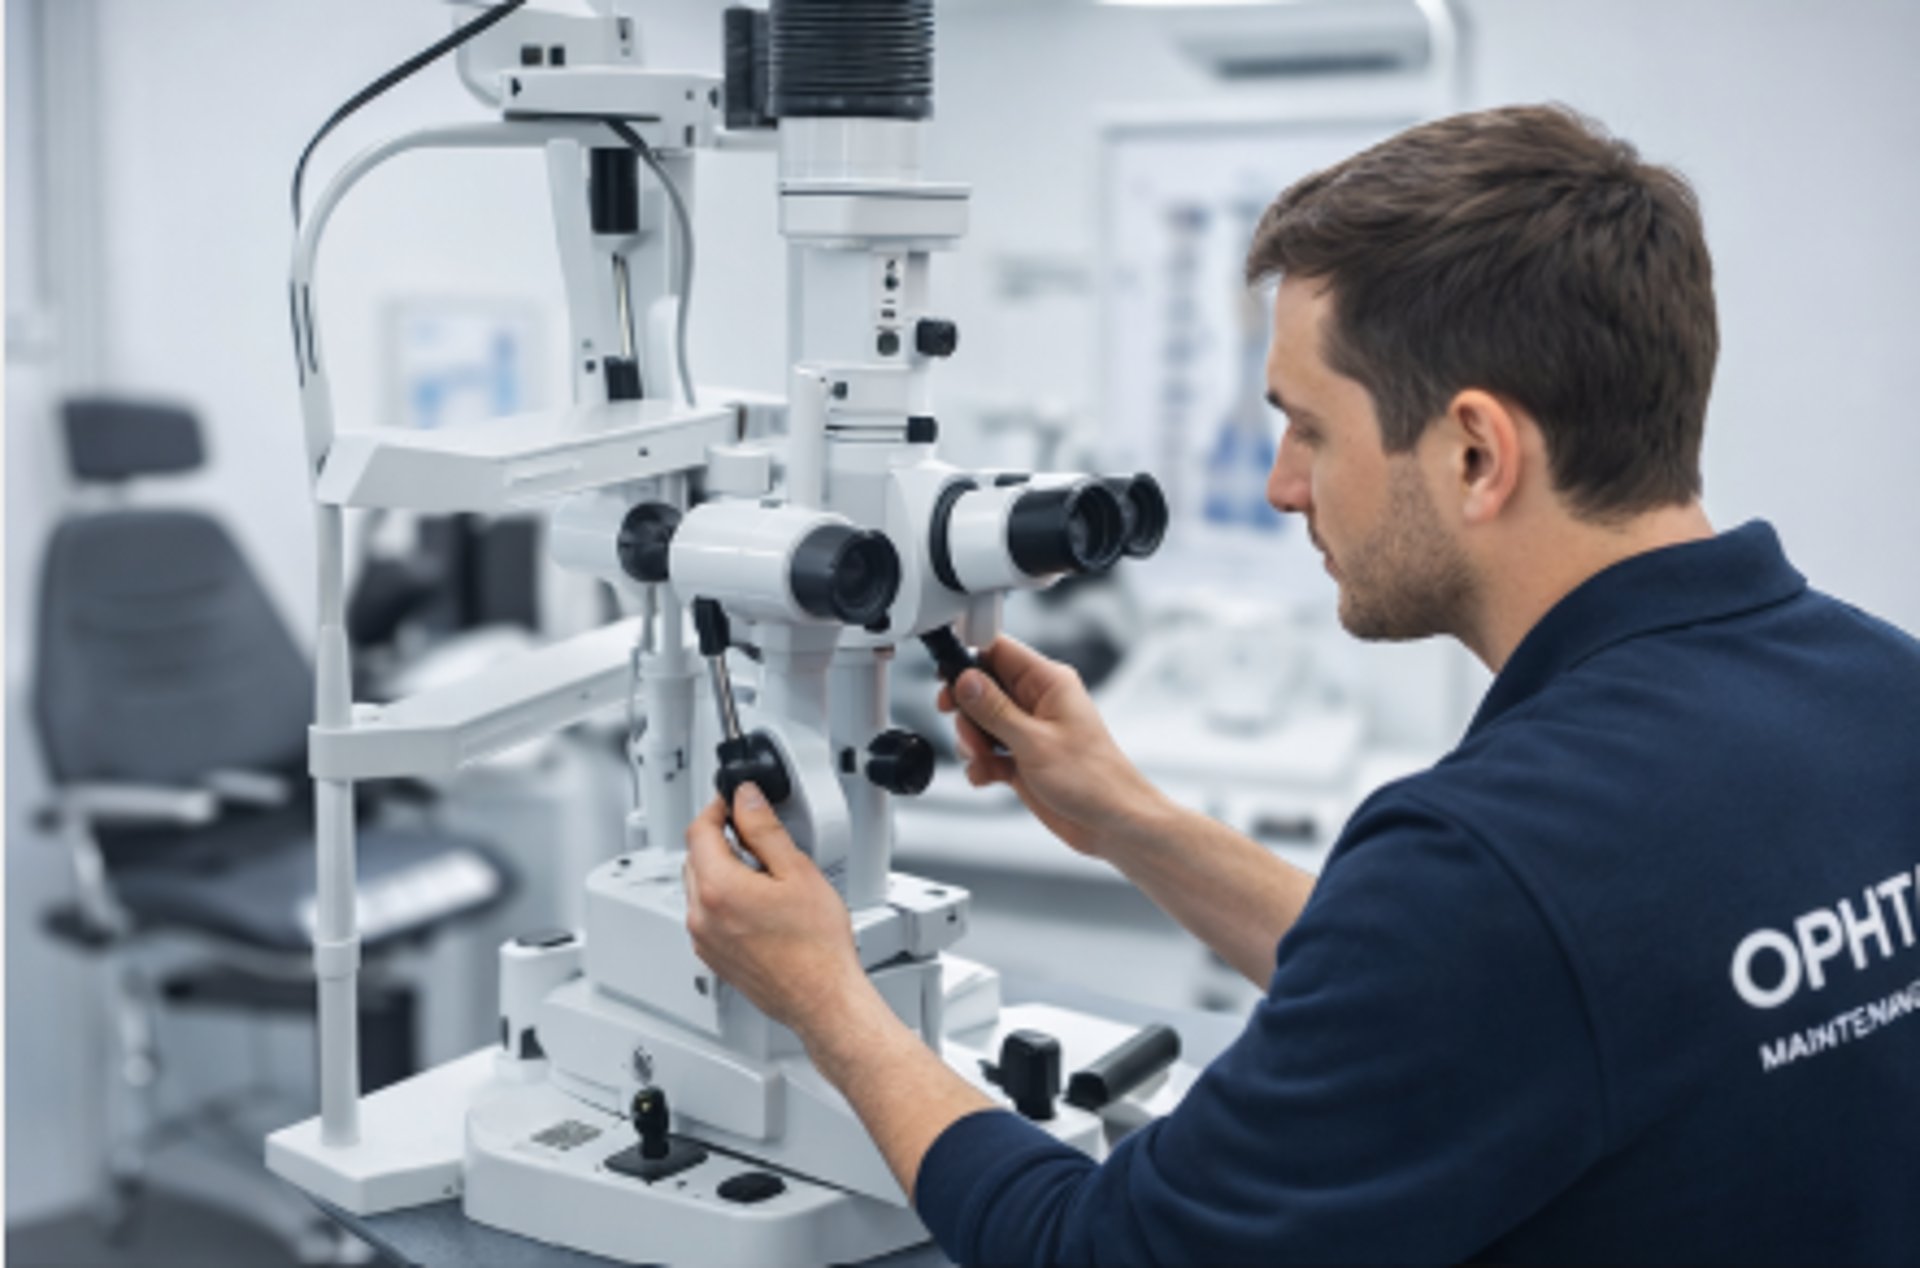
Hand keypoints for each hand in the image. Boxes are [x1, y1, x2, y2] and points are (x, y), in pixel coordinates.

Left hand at [683, 784, 873, 1036]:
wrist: (823, 998)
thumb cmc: (817, 946)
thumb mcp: (798, 870)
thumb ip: (765, 828)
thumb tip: (746, 799)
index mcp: (718, 888)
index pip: (700, 830)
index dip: (718, 808)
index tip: (735, 802)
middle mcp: (701, 915)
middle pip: (695, 857)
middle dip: (721, 839)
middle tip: (756, 835)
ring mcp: (703, 940)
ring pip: (699, 886)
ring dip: (721, 870)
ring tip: (765, 875)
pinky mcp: (712, 956)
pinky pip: (706, 914)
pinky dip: (723, 899)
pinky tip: (759, 904)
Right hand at [935, 636, 1173, 858]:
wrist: (1112, 823)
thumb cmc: (1094, 780)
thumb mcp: (1034, 741)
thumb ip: (995, 709)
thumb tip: (966, 680)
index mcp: (1048, 683)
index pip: (999, 652)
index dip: (968, 660)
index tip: (946, 678)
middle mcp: (1038, 702)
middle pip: (982, 688)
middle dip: (967, 712)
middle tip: (967, 731)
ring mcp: (1029, 731)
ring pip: (981, 722)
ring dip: (972, 742)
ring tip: (982, 759)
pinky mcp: (1023, 758)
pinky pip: (988, 752)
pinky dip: (980, 764)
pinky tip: (986, 776)